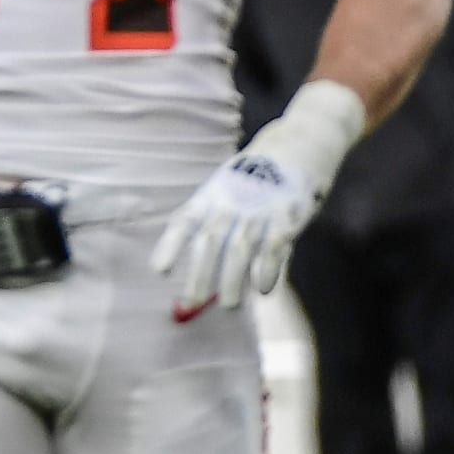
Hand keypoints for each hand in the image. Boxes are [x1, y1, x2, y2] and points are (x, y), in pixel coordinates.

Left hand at [150, 149, 317, 312]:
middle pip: (210, 240)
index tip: (158, 271)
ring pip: (240, 248)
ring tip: (227, 306)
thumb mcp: (226, 190)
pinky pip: (275, 247)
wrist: (295, 147)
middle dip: (200, 273)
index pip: (185, 220)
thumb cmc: (253, 180)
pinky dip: (268, 270)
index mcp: (212, 194)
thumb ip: (214, 227)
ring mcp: (260, 207)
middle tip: (191, 303)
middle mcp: (232, 200)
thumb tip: (201, 280)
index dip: (171, 245)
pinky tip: (262, 290)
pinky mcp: (288, 215)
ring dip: (232, 280)